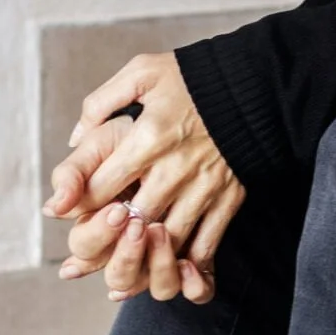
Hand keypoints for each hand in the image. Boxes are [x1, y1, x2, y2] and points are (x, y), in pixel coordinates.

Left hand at [43, 52, 244, 303]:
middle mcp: (174, 168)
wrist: (259, 82)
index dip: (81, 205)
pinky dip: (187, 262)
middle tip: (105, 232)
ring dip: (146, 251)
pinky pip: (205, 246)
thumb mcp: (143, 72)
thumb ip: (102, 101)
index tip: (82, 204)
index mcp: (148, 137)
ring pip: (164, 241)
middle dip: (110, 235)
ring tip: (134, 246)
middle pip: (129, 223)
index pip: (98, 191)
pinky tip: (172, 259)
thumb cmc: (196, 78)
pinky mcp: (228, 199)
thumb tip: (76, 138)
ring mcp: (203, 187)